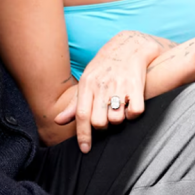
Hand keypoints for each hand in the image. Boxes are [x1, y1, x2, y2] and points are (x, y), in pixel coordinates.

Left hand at [54, 30, 162, 152]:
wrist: (130, 44)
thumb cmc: (105, 67)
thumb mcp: (87, 81)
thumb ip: (74, 103)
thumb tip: (58, 121)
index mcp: (86, 85)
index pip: (80, 115)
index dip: (82, 135)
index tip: (85, 150)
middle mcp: (100, 85)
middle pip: (98, 121)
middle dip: (102, 127)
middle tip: (106, 118)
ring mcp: (118, 85)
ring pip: (116, 119)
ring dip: (118, 120)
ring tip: (119, 110)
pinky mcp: (136, 85)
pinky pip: (135, 112)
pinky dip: (133, 114)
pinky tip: (131, 106)